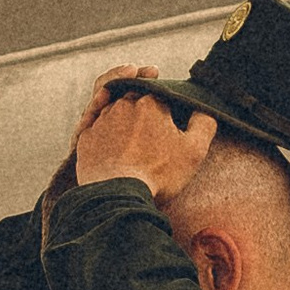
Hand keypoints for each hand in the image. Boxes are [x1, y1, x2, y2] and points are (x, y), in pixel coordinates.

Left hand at [73, 65, 218, 201]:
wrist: (118, 196)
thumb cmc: (158, 174)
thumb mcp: (194, 151)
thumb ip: (204, 124)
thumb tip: (204, 110)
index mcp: (150, 102)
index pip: (160, 94)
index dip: (166, 106)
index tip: (169, 122)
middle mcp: (123, 104)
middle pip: (135, 99)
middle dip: (143, 111)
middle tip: (151, 137)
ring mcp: (101, 121)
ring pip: (113, 112)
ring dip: (123, 122)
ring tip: (133, 146)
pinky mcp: (85, 139)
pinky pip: (94, 129)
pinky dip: (104, 136)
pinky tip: (113, 150)